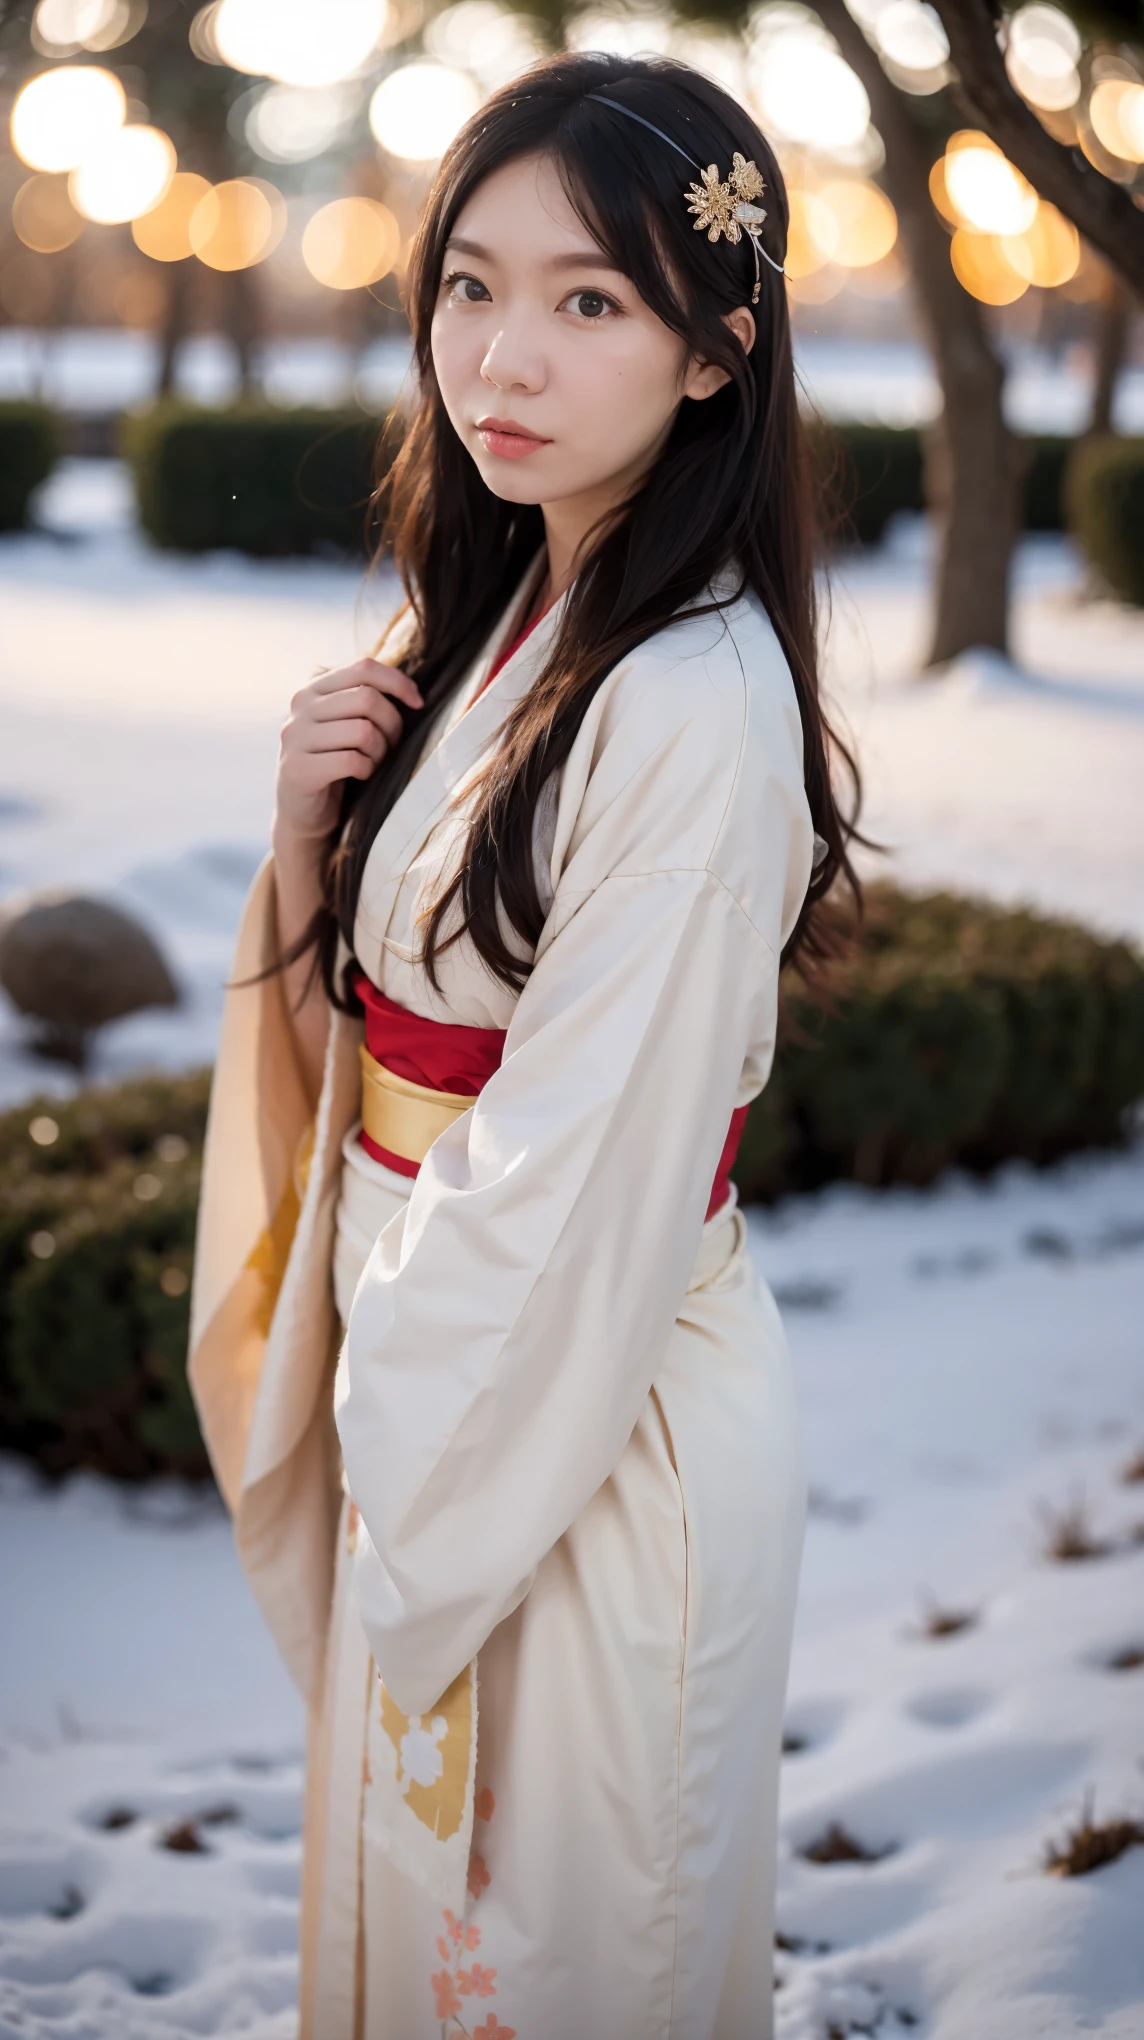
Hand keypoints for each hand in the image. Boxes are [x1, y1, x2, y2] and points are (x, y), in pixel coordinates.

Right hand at [273, 658, 423, 853]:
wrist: (302, 813)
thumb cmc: (335, 764)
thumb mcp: (345, 725)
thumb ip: (364, 701)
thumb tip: (413, 692)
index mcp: (313, 689)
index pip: (363, 668)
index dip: (398, 682)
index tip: (418, 703)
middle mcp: (299, 707)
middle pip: (367, 698)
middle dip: (391, 724)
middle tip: (390, 745)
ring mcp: (295, 737)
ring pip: (362, 730)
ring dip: (379, 751)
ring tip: (372, 762)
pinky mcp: (298, 768)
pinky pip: (352, 760)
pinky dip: (366, 769)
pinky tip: (360, 775)